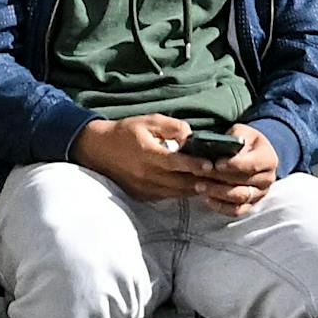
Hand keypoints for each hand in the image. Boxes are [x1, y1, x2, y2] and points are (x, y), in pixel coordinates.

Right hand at [71, 115, 222, 203]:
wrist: (98, 149)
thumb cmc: (125, 132)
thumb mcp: (148, 121)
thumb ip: (172, 127)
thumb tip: (192, 136)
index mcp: (147, 154)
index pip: (176, 163)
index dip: (195, 165)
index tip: (210, 164)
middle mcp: (146, 174)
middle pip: (180, 182)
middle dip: (201, 180)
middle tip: (220, 176)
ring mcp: (144, 188)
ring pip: (176, 192)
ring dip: (194, 188)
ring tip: (211, 182)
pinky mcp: (142, 196)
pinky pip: (167, 196)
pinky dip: (181, 192)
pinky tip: (191, 185)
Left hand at [194, 123, 279, 218]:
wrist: (251, 154)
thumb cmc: (243, 141)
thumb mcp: (241, 132)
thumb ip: (233, 138)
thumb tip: (219, 147)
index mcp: (268, 159)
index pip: (251, 165)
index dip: (233, 165)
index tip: (216, 163)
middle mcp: (267, 179)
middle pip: (243, 183)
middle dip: (219, 178)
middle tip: (199, 173)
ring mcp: (260, 194)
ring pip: (239, 198)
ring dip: (217, 193)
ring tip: (199, 186)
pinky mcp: (250, 205)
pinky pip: (236, 211)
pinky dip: (220, 206)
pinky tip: (206, 198)